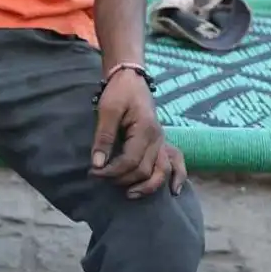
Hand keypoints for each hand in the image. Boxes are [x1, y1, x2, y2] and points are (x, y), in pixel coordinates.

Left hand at [91, 69, 173, 197]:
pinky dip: (178, 178)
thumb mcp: (107, 110)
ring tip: (129, 194)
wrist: (130, 76)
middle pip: (144, 170)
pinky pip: (176, 163)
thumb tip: (97, 164)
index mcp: (145, 130)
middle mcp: (158, 138)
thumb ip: (104, 137)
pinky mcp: (161, 141)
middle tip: (100, 178)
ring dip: (147, 186)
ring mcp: (162, 141)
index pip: (130, 161)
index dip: (111, 172)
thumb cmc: (119, 91)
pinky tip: (174, 192)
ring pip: (161, 172)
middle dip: (121, 179)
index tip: (93, 173)